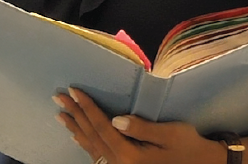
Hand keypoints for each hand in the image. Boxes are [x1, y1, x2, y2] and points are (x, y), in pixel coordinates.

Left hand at [54, 88, 225, 163]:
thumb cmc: (188, 147)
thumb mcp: (170, 134)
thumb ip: (141, 128)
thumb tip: (115, 120)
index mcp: (129, 155)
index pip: (102, 126)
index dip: (87, 107)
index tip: (74, 91)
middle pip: (92, 135)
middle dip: (75, 114)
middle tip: (59, 97)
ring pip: (91, 145)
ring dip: (75, 127)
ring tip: (61, 114)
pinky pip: (97, 155)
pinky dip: (85, 143)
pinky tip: (76, 136)